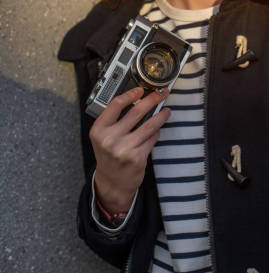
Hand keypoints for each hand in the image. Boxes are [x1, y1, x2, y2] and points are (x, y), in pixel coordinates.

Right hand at [89, 86, 170, 213]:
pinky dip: (157, 132)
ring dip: (161, 116)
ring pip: (149, 126)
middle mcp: (110, 139)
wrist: (112, 182)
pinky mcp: (137, 158)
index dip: (130, 94)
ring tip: (167, 110)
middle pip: (136, 112)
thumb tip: (138, 99)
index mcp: (99, 130)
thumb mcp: (103, 136)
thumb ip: (114, 120)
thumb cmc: (109, 155)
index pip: (115, 105)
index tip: (140, 90)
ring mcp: (124, 149)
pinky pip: (152, 139)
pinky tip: (158, 129)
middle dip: (152, 100)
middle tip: (161, 93)